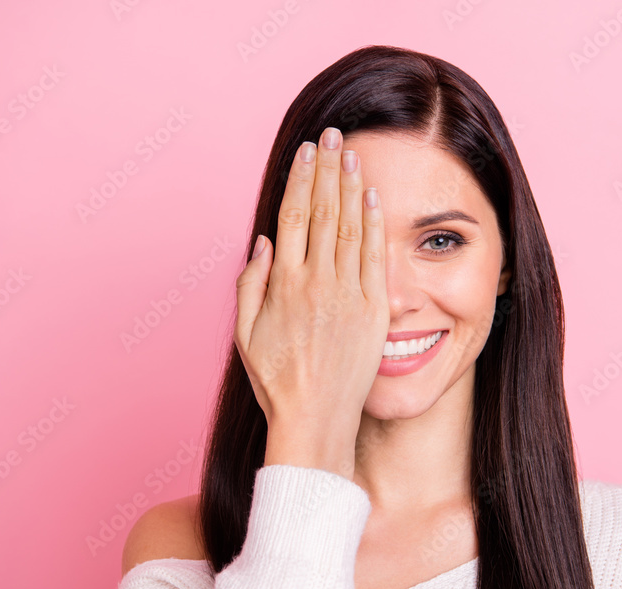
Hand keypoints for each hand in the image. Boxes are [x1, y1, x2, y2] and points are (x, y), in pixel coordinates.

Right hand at [233, 126, 387, 478]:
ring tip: (353, 154)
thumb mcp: (246, 334)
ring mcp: (349, 294)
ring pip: (351, 227)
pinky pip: (375, 257)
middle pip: (324, 211)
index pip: (294, 215)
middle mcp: (317, 282)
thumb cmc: (278, 380)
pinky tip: (373, 198)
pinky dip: (374, 224)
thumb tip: (264, 241)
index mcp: (284, 284)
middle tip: (333, 136)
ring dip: (352, 186)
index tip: (306, 153)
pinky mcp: (374, 310)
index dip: (301, 179)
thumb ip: (251, 283)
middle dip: (328, 169)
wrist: (316, 419)